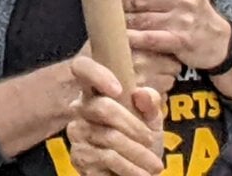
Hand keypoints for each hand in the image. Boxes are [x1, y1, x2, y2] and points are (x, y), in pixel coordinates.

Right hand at [64, 54, 164, 175]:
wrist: (136, 174)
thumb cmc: (140, 141)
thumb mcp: (151, 120)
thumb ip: (150, 103)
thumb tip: (143, 94)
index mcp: (96, 90)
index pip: (82, 67)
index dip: (97, 73)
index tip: (118, 89)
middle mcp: (80, 107)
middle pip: (103, 107)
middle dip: (134, 125)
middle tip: (150, 139)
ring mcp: (77, 132)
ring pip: (110, 136)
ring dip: (138, 153)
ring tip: (154, 164)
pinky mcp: (79, 157)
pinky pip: (108, 158)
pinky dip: (131, 168)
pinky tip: (141, 174)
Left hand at [124, 0, 231, 70]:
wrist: (218, 41)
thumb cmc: (194, 10)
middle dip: (127, 4)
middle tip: (126, 8)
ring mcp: (183, 21)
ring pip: (140, 19)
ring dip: (127, 22)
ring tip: (125, 23)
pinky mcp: (179, 41)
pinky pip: (148, 38)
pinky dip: (133, 38)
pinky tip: (126, 37)